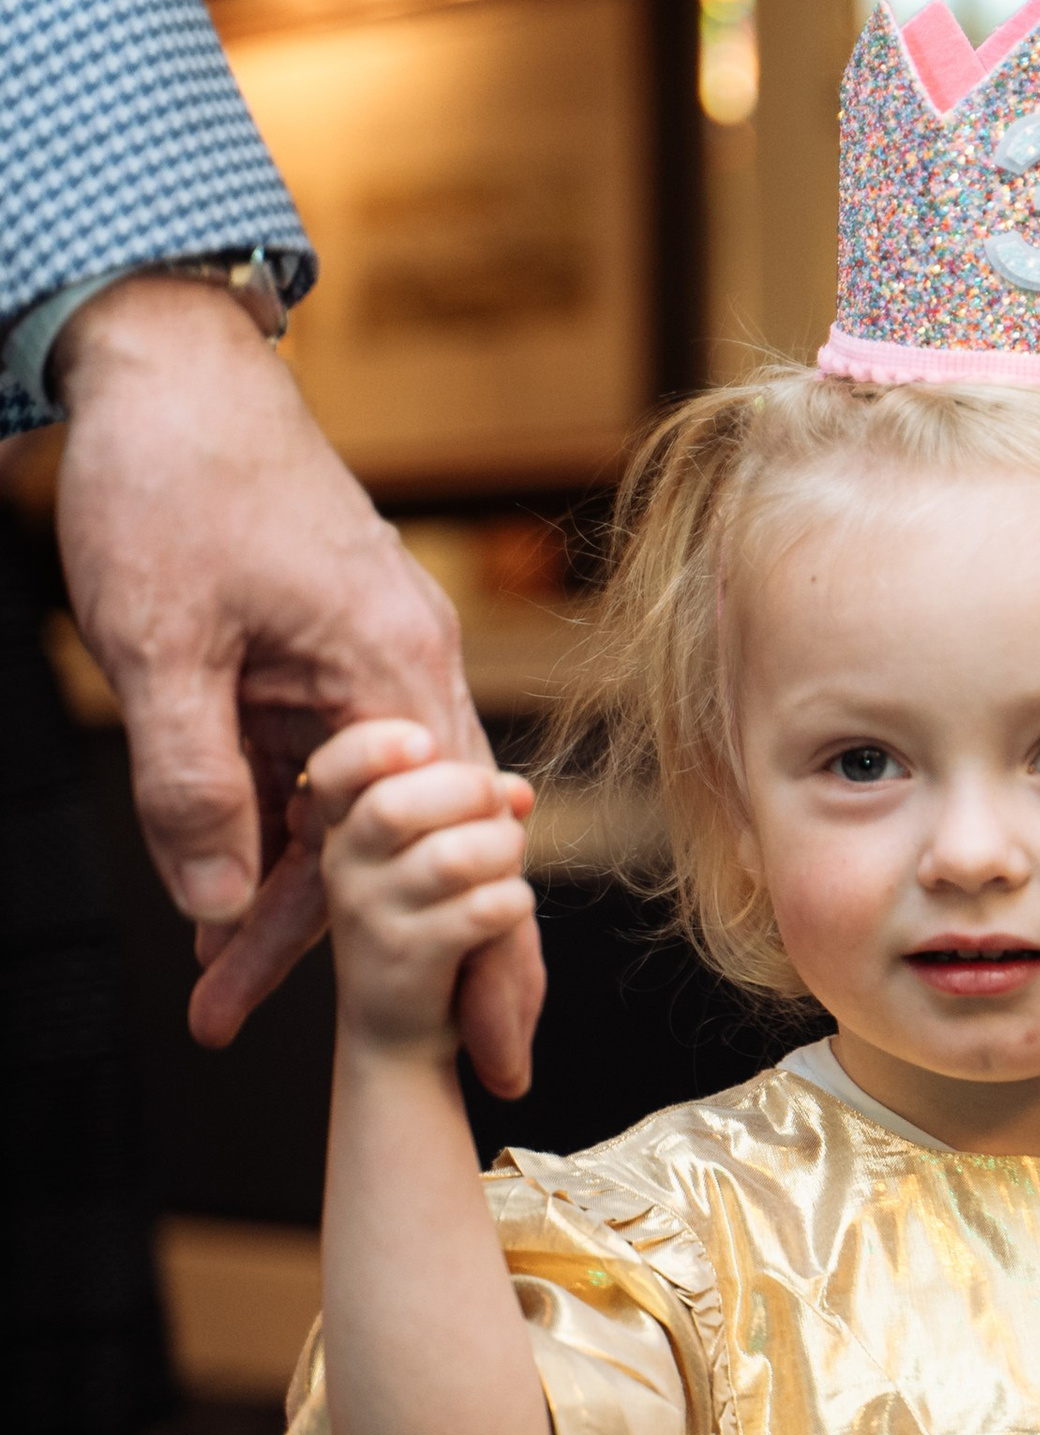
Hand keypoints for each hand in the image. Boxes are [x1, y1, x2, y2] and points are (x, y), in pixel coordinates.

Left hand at [49, 272, 543, 1091]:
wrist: (162, 361)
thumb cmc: (169, 478)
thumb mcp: (158, 642)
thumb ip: (191, 782)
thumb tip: (219, 909)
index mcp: (394, 676)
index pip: (458, 855)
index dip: (478, 966)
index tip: (486, 1058)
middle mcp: (409, 677)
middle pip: (436, 855)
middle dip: (417, 968)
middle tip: (441, 1073)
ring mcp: (371, 666)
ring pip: (365, 825)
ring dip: (305, 910)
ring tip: (226, 994)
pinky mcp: (327, 656)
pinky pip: (322, 778)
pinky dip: (283, 841)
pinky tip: (226, 897)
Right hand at [302, 720, 535, 1060]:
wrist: (400, 1023)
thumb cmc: (431, 915)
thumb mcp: (437, 848)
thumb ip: (472, 807)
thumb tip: (516, 792)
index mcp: (343, 823)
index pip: (333, 769)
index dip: (376, 746)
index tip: (425, 744)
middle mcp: (343, 864)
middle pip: (394, 806)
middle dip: (471, 794)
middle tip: (500, 811)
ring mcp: (369, 915)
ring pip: (451, 859)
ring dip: (502, 850)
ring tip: (509, 863)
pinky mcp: (407, 960)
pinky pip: (482, 911)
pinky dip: (513, 900)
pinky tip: (510, 906)